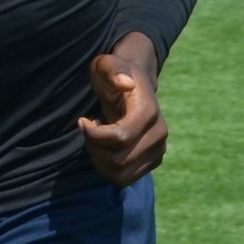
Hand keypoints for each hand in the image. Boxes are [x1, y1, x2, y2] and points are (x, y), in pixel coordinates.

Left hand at [79, 39, 166, 185]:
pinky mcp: (153, 161)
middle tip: (90, 130)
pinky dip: (108, 169)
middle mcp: (159, 134)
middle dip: (95, 148)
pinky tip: (106, 148)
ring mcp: (158, 150)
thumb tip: (125, 83)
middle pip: (117, 161)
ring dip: (100, 161)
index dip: (94, 135)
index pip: (119, 138)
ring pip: (120, 175)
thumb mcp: (106, 64)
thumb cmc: (113, 74)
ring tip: (98, 140)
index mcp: (149, 111)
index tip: (83, 121)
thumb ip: (113, 70)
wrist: (133, 85)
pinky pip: (124, 179)